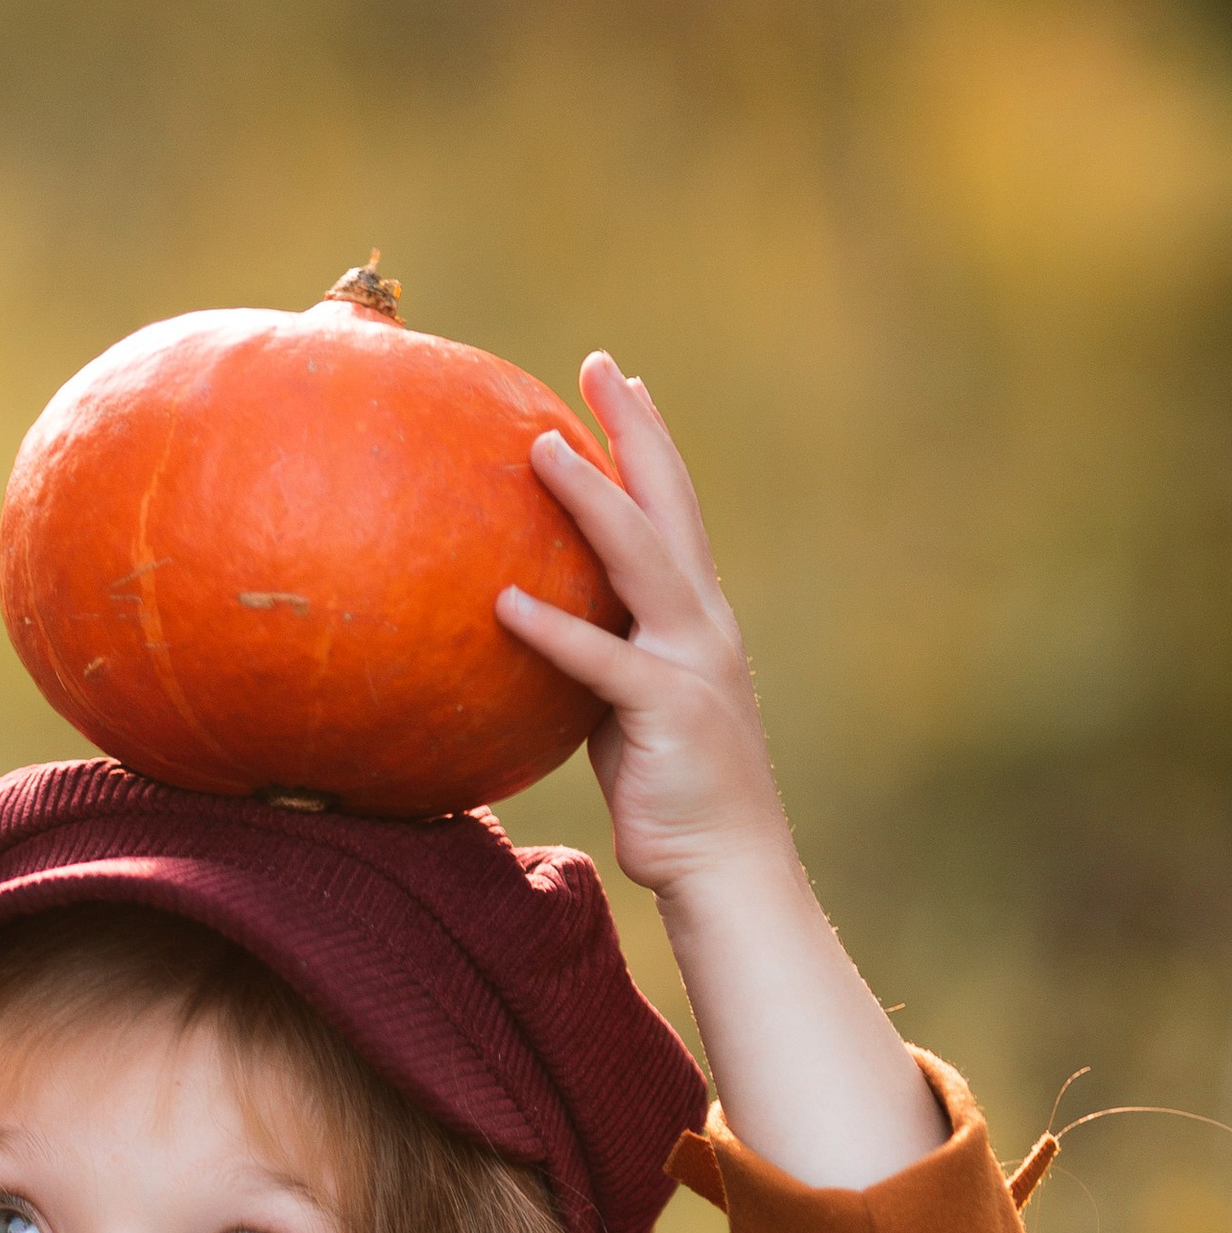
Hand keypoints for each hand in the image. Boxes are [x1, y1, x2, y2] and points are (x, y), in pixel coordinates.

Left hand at [498, 355, 792, 905]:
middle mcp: (704, 625)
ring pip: (642, 561)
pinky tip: (504, 602)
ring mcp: (693, 665)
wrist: (727, 867)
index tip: (618, 383)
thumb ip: (601, 660)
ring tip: (543, 449)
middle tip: (599, 365)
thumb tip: (535, 626)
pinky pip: (603, 663)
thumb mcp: (631, 709)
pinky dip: (555, 630)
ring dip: (593, 501)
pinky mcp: (668, 713)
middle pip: (670, 506)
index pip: (672, 511)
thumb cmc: (672, 793)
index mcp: (697, 619)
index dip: (647, 443)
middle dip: (637, 431)